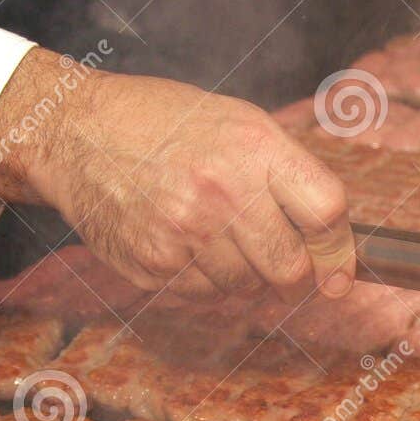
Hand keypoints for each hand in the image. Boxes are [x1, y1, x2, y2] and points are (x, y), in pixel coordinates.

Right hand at [0, 48, 354, 302]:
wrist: (78, 133)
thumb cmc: (169, 127)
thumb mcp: (239, 124)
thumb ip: (290, 178)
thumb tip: (334, 245)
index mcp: (254, 147)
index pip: (325, 213)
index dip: (340, 252)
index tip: (340, 275)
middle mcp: (222, 191)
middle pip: (290, 269)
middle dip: (291, 273)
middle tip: (274, 257)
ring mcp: (185, 232)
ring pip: (247, 288)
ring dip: (242, 274)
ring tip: (212, 232)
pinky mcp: (154, 265)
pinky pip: (205, 295)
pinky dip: (203, 279)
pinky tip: (182, 241)